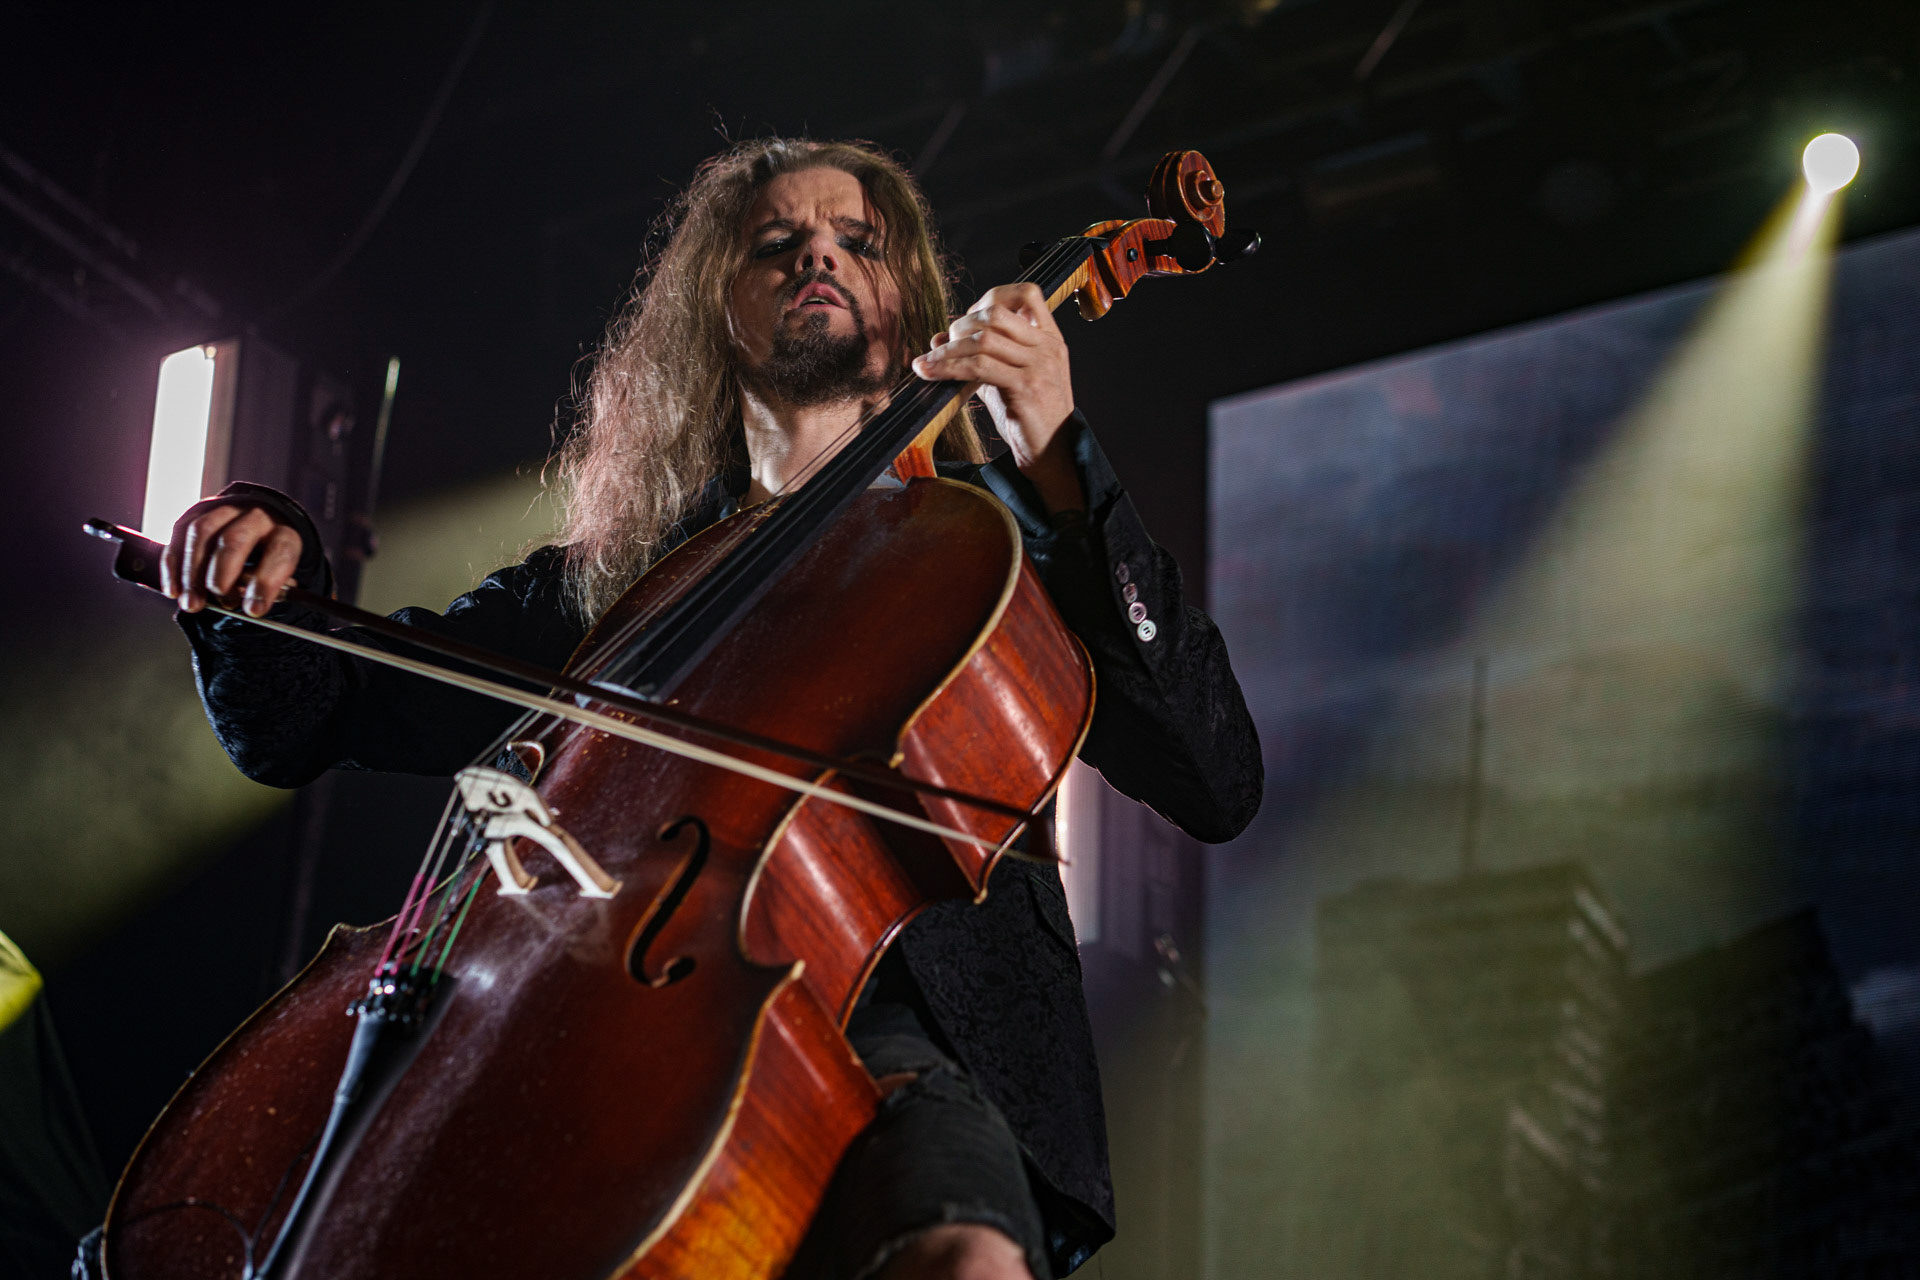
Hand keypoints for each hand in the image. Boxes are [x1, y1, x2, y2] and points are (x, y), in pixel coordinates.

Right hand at [160, 503, 304, 615]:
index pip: (279, 553)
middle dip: (223, 575)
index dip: (266, 583)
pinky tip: (174, 591)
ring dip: (192, 574)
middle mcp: (255, 514)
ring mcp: (224, 509)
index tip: (254, 610)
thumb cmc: (268, 556)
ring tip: (192, 604)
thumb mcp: (278, 572)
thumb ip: (264, 586)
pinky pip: (179, 535)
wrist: (256, 523)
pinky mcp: (198, 511)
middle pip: (235, 539)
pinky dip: (173, 567)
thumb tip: (249, 606)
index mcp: (284, 531)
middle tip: (220, 603)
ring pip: (201, 534)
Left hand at [912, 283, 1084, 514]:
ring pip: (984, 339)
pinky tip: (932, 374)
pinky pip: (980, 367)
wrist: (1053, 453)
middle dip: (961, 325)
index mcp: (1049, 337)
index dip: (989, 299)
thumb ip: (980, 356)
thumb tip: (939, 338)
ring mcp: (1040, 365)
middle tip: (942, 347)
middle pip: (996, 312)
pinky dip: (949, 368)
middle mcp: (1048, 346)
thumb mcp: (1005, 379)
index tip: (967, 322)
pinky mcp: (1027, 387)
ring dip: (947, 350)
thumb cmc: (1029, 417)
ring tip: (926, 363)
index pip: (1026, 293)